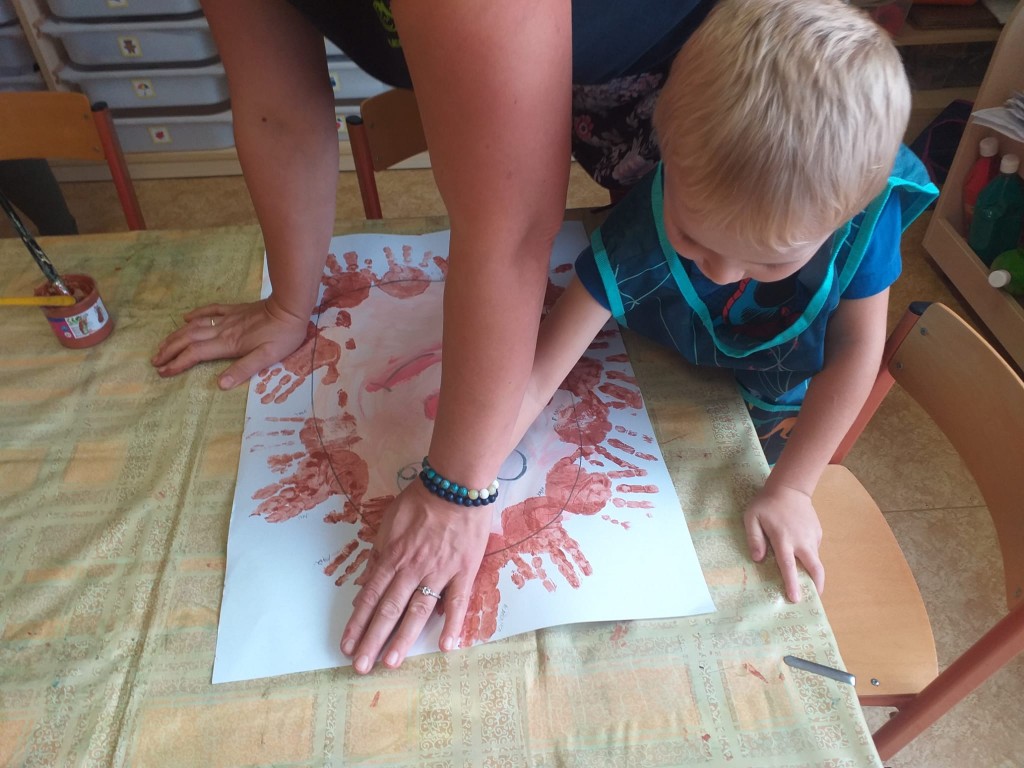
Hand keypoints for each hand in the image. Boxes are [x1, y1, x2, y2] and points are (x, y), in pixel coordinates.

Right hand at [151, 297, 308, 388]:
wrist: (290, 307)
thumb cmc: (283, 335)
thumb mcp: (268, 357)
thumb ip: (244, 369)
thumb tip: (221, 384)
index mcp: (228, 344)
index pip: (196, 354)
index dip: (178, 363)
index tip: (163, 372)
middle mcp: (222, 330)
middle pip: (188, 340)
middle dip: (169, 350)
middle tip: (155, 361)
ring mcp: (227, 318)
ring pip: (194, 326)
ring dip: (176, 336)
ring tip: (162, 345)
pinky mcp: (234, 310)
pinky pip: (210, 310)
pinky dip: (196, 314)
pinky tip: (186, 317)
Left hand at [341, 479, 490, 673]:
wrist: (456, 485)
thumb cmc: (421, 501)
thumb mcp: (389, 522)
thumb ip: (380, 553)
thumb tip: (368, 582)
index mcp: (392, 557)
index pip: (369, 596)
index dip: (357, 623)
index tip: (347, 646)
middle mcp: (411, 569)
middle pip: (388, 609)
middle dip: (372, 640)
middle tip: (361, 667)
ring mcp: (439, 572)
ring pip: (418, 610)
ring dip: (403, 638)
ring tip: (391, 662)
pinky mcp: (464, 570)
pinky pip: (458, 602)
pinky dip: (453, 625)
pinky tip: (447, 647)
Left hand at [743, 483, 823, 602]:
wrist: (789, 488)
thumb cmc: (767, 504)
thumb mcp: (752, 517)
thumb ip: (754, 538)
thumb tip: (758, 559)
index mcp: (784, 539)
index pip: (789, 566)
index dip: (792, 583)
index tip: (795, 598)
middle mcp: (802, 541)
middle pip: (815, 568)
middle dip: (817, 585)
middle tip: (814, 598)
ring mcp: (812, 536)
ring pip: (816, 560)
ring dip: (813, 573)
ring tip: (806, 582)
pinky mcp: (818, 532)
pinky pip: (814, 549)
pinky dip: (810, 557)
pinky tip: (801, 556)